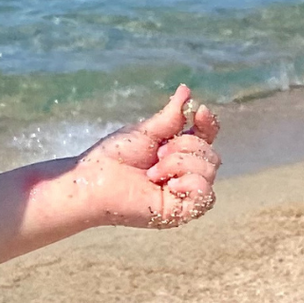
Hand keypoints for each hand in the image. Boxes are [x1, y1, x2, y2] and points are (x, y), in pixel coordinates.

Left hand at [71, 85, 220, 229]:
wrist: (92, 181)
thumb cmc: (112, 157)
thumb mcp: (146, 132)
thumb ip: (171, 116)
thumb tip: (186, 90)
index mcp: (177, 155)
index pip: (207, 138)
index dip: (208, 124)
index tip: (198, 111)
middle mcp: (183, 175)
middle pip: (211, 155)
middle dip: (186, 147)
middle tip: (157, 153)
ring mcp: (182, 195)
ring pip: (210, 172)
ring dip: (181, 163)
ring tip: (153, 171)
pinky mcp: (179, 213)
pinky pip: (206, 197)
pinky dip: (191, 183)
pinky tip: (169, 184)